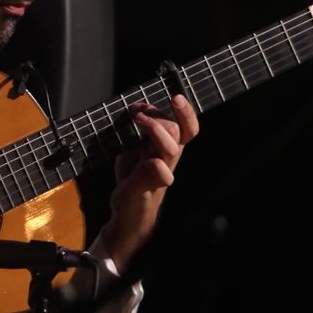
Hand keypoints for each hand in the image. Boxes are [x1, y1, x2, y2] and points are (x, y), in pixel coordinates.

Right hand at [99, 95, 199, 270]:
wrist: (129, 210)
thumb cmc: (134, 205)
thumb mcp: (134, 195)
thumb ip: (146, 180)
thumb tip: (160, 165)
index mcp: (165, 163)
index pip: (180, 136)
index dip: (183, 116)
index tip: (169, 102)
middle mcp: (166, 153)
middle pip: (173, 127)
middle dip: (155, 118)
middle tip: (135, 117)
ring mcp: (156, 148)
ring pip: (167, 122)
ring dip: (152, 112)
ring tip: (134, 110)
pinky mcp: (143, 146)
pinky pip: (151, 124)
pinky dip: (143, 112)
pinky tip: (132, 111)